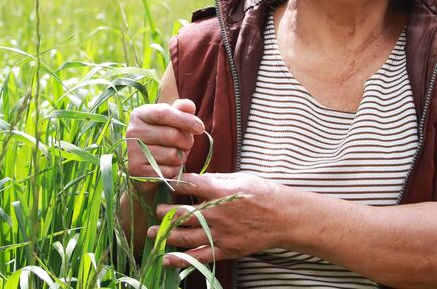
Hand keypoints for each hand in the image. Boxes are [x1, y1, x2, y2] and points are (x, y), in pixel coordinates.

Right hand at [125, 99, 204, 184]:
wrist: (146, 166)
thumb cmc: (162, 138)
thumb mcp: (170, 121)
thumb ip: (181, 111)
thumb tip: (189, 106)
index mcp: (139, 114)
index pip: (163, 113)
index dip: (185, 120)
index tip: (200, 128)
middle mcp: (132, 131)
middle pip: (172, 135)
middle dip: (187, 142)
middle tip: (185, 144)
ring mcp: (133, 152)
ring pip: (173, 156)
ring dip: (181, 157)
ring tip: (175, 155)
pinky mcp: (138, 171)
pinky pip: (169, 172)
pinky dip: (175, 171)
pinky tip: (168, 167)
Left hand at [150, 172, 287, 266]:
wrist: (284, 217)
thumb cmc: (263, 193)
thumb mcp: (240, 177)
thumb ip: (215, 179)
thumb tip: (195, 178)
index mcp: (218, 190)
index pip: (187, 185)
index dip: (172, 183)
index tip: (163, 183)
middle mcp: (216, 213)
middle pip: (181, 213)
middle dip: (164, 213)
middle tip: (156, 210)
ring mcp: (220, 233)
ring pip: (185, 236)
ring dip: (166, 234)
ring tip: (153, 232)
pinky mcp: (225, 249)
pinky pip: (199, 256)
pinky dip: (181, 259)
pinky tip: (166, 258)